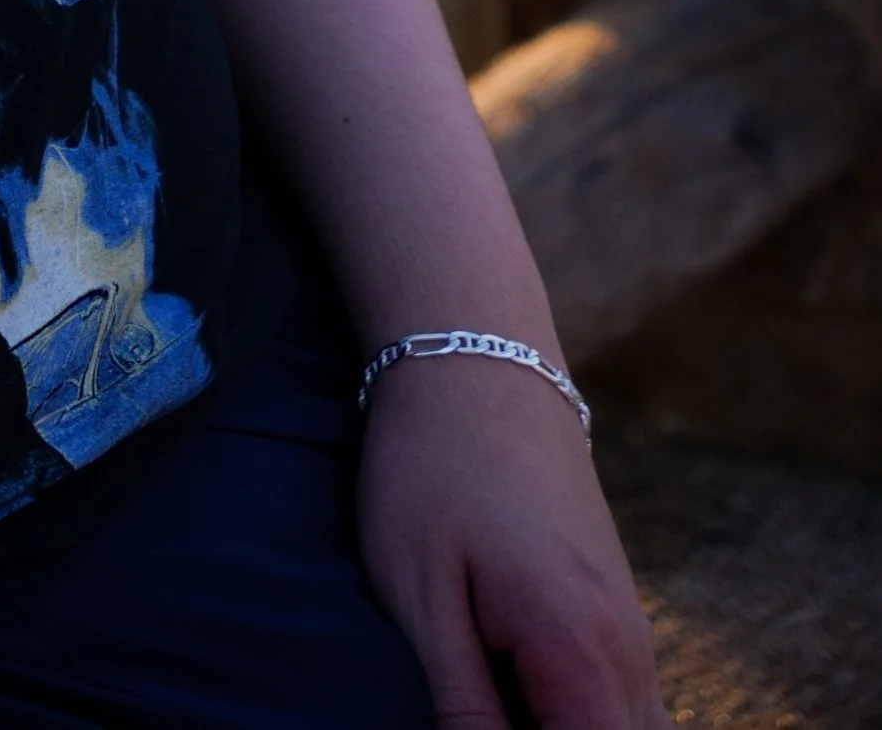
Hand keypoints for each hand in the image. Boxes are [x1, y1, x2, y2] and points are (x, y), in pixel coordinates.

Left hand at [357, 360, 668, 727]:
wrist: (475, 359)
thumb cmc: (433, 469)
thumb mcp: (421, 596)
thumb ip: (462, 710)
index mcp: (582, 653)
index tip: (478, 720)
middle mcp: (628, 649)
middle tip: (478, 701)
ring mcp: (631, 630)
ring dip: (567, 725)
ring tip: (489, 691)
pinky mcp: (615, 612)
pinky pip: (623, 703)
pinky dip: (581, 714)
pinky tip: (511, 689)